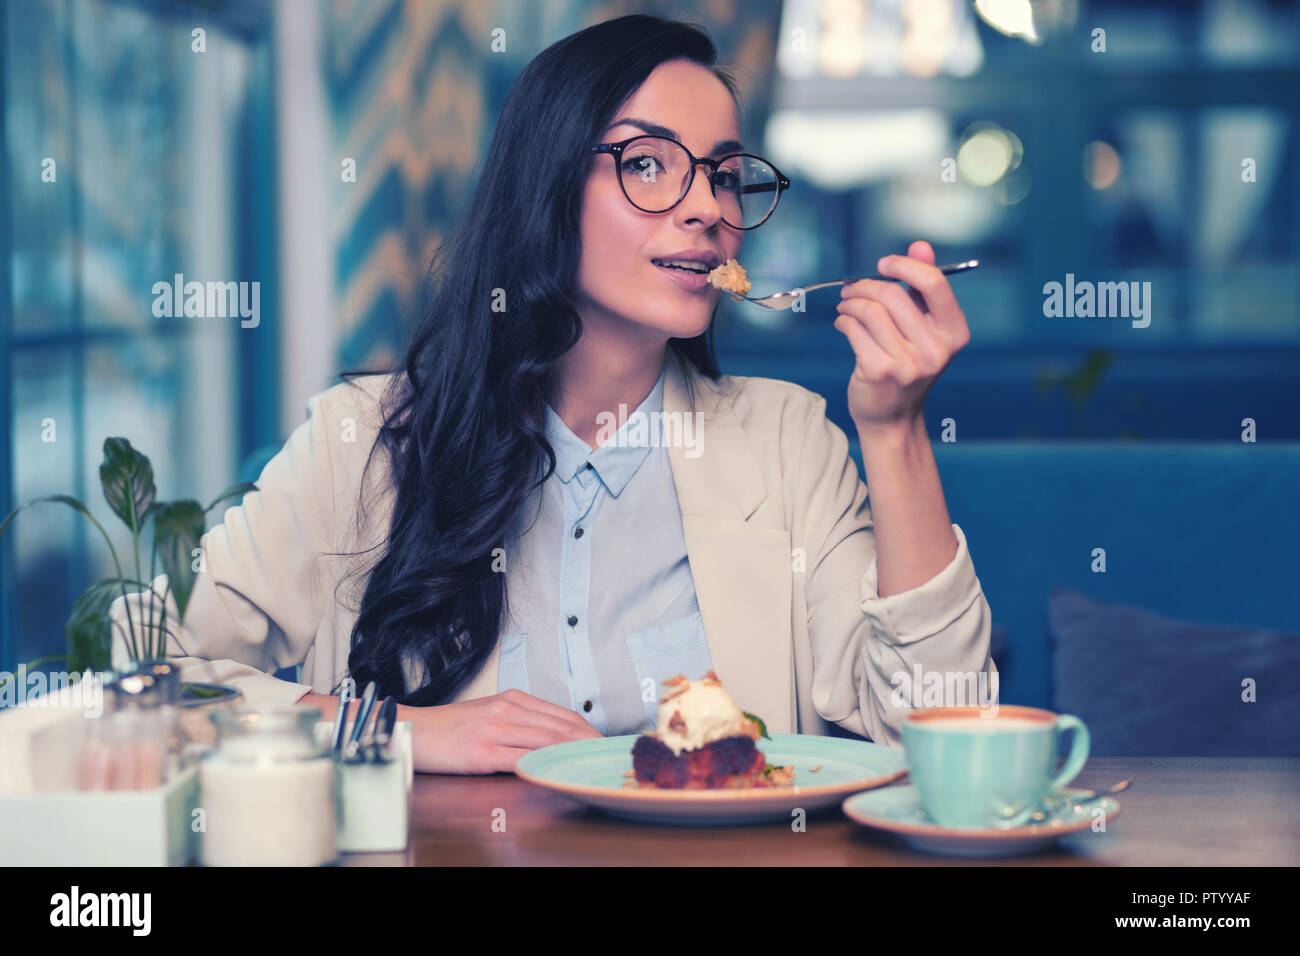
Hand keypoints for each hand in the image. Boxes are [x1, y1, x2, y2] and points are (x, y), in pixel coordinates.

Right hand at [402, 689, 602, 773]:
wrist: (413, 731)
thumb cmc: (449, 727)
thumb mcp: (489, 713)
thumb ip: (519, 720)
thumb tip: (551, 736)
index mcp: (513, 699)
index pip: (562, 714)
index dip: (588, 730)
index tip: (604, 743)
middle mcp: (507, 710)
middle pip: (560, 728)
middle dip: (589, 744)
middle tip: (608, 757)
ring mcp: (495, 730)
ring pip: (547, 741)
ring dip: (574, 755)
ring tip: (593, 766)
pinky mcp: (483, 752)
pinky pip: (521, 760)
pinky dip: (545, 766)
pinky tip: (559, 773)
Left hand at [832, 240, 970, 433]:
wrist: (893, 416)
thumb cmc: (908, 363)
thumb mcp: (924, 328)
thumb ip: (924, 287)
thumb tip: (920, 245)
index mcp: (955, 333)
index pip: (933, 283)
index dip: (904, 266)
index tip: (884, 264)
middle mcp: (937, 349)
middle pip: (894, 294)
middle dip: (866, 285)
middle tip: (852, 288)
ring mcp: (909, 364)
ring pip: (870, 311)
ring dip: (851, 302)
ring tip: (846, 305)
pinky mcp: (880, 372)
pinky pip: (854, 329)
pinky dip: (843, 321)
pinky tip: (843, 324)